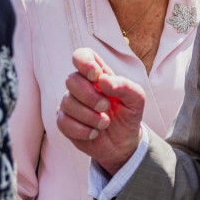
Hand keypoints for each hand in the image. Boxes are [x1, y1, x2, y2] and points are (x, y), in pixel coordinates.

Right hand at [57, 47, 144, 174]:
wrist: (123, 143)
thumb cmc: (128, 114)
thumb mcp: (136, 99)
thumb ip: (125, 86)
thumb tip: (103, 81)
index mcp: (97, 74)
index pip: (81, 56)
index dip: (84, 62)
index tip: (96, 76)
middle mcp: (80, 86)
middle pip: (72, 80)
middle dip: (91, 97)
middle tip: (106, 107)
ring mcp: (70, 103)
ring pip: (68, 103)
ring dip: (90, 117)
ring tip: (104, 123)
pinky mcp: (64, 122)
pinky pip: (64, 122)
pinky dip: (83, 130)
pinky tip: (94, 133)